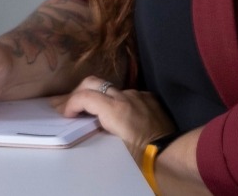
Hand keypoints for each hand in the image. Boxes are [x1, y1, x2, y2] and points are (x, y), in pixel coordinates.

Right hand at [52, 75, 176, 162]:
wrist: (169, 151)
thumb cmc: (139, 154)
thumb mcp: (113, 144)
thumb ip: (100, 127)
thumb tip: (91, 122)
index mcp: (114, 109)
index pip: (84, 96)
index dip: (71, 104)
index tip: (68, 115)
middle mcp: (125, 96)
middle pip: (94, 82)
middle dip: (80, 91)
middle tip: (75, 105)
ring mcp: (138, 94)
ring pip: (113, 90)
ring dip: (103, 98)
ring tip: (101, 114)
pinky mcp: (149, 97)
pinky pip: (130, 95)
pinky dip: (122, 102)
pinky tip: (124, 115)